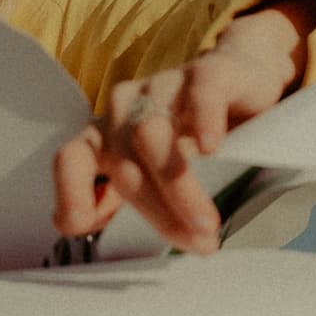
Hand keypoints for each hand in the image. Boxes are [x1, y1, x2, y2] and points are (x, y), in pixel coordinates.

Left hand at [51, 0, 315, 253]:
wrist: (244, 79)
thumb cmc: (192, 133)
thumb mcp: (152, 171)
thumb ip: (120, 197)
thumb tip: (85, 229)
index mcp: (106, 135)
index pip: (71, 160)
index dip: (70, 192)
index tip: (84, 226)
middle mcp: (125, 108)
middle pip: (123, 161)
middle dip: (156, 210)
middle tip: (193, 243)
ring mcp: (163, 86)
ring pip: (153, 134)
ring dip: (179, 184)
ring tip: (207, 223)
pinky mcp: (207, 73)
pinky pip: (199, 94)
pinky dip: (203, 121)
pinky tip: (211, 149)